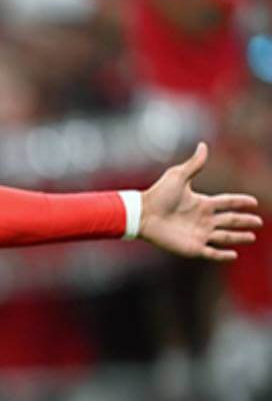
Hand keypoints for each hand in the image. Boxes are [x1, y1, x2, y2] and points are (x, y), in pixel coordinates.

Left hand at [140, 143, 261, 260]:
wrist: (142, 214)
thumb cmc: (158, 195)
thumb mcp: (178, 176)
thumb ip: (194, 164)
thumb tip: (203, 145)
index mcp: (202, 203)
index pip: (227, 203)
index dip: (241, 202)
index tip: (253, 202)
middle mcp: (203, 219)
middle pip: (230, 220)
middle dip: (245, 221)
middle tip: (259, 223)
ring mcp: (198, 234)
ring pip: (225, 237)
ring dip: (238, 237)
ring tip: (251, 237)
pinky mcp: (192, 248)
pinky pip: (211, 253)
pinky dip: (222, 255)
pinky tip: (233, 255)